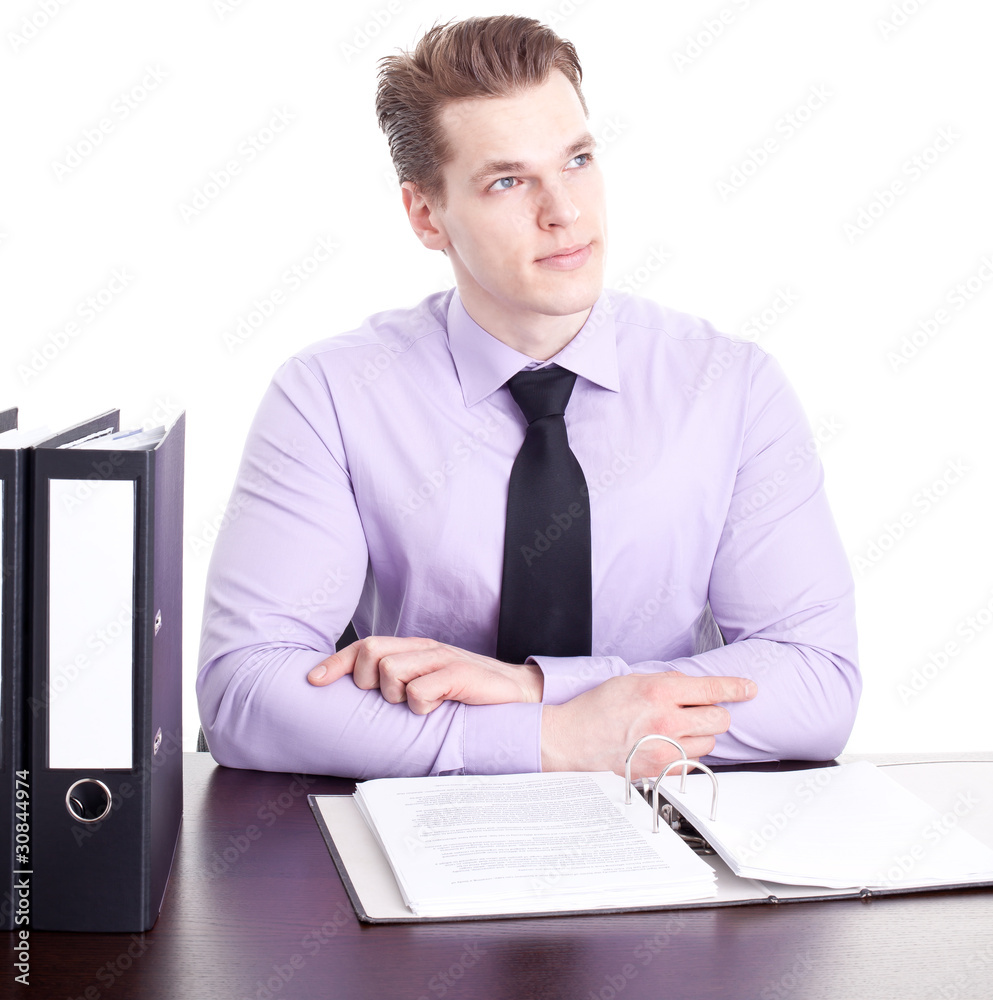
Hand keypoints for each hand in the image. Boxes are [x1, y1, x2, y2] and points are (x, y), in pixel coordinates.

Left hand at [306, 635, 543, 713]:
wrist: (517, 694)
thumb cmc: (469, 693)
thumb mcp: (428, 684)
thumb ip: (400, 683)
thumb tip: (360, 697)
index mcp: (413, 649)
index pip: (364, 646)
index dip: (336, 663)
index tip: (313, 680)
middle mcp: (424, 648)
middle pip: (371, 652)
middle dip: (367, 681)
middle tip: (389, 698)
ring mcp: (442, 658)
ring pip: (392, 672)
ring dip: (398, 697)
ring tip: (420, 704)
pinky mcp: (459, 674)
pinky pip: (420, 692)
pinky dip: (422, 706)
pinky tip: (438, 708)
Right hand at [540, 671, 756, 778]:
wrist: (575, 737)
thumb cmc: (599, 707)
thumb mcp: (633, 680)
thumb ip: (667, 683)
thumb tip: (694, 687)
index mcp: (661, 692)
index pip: (712, 688)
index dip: (737, 687)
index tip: (749, 688)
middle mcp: (667, 720)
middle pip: (719, 718)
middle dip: (715, 712)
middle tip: (702, 711)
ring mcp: (666, 748)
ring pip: (709, 743)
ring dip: (700, 735)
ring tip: (677, 730)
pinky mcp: (661, 770)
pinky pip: (692, 763)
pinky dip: (687, 754)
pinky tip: (669, 745)